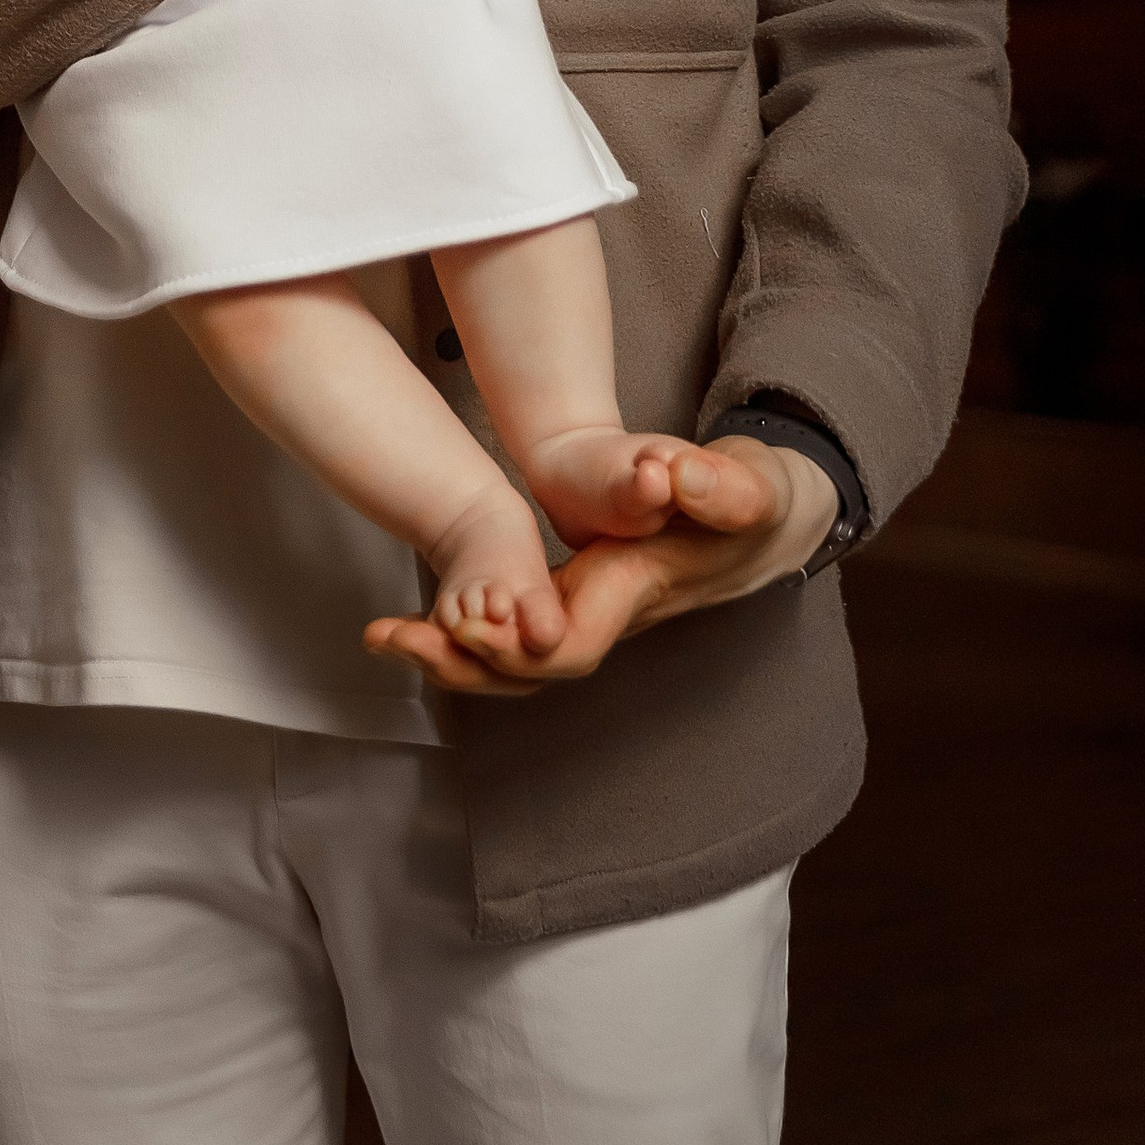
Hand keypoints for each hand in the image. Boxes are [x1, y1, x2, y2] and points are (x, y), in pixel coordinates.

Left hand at [361, 435, 834, 696]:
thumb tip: (674, 478)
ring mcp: (589, 608)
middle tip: (390, 637)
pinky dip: (462, 630)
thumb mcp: (749, 489)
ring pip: (511, 656)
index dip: (518, 643)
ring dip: (449, 652)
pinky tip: (409, 619)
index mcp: (639, 592)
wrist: (763, 520)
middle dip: (460, 661)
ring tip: (381, 635)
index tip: (462, 623)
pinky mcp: (574, 594)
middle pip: (526, 667)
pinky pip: (510, 630)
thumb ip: (721, 488)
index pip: (573, 643)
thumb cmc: (756, 505)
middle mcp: (608, 614)